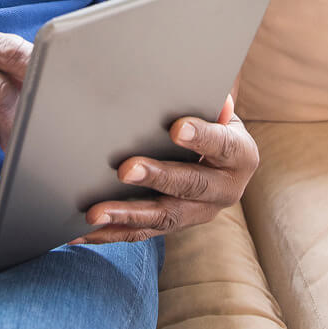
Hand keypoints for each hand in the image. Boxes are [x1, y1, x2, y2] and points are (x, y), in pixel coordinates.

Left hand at [76, 94, 258, 243]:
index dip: (201, 137)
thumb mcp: (220, 111)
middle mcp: (225, 190)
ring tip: (96, 213)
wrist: (223, 162)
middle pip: (191, 186)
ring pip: (164, 218)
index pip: (222, 145)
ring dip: (127, 215)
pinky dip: (113, 234)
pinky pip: (143, 234)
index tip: (175, 128)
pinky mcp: (175, 225)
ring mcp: (199, 212)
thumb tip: (215, 94)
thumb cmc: (214, 125)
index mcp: (240, 156)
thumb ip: (212, 102)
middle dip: (157, 178)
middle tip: (126, 170)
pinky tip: (86, 232)